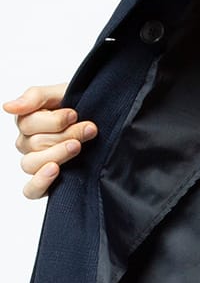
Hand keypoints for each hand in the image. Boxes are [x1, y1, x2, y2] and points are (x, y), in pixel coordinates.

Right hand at [3, 84, 97, 199]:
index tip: (75, 114)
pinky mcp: (45, 181)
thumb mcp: (61, 92)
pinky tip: (55, 171)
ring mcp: (36, 162)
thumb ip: (34, 97)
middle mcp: (28, 143)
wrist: (106, 119)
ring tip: (77, 146)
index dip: (54, 120)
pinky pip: (31, 190)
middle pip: (35, 143)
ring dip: (57, 154)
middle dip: (66, 134)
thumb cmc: (81, 105)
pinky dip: (40, 182)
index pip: (28, 124)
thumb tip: (8, 107)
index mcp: (28, 121)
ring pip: (31, 164)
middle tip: (88, 128)